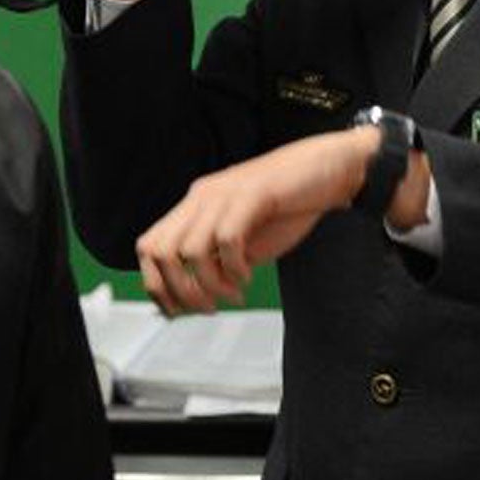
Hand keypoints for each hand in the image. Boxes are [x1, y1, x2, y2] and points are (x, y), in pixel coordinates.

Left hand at [135, 127, 379, 312]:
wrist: (328, 169)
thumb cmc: (290, 204)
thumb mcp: (246, 240)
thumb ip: (220, 262)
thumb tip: (195, 297)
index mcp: (196, 205)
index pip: (150, 246)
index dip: (156, 285)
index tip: (176, 310)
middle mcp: (202, 197)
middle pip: (159, 251)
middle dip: (177, 291)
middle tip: (206, 308)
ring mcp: (225, 194)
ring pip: (190, 251)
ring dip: (209, 285)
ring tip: (232, 295)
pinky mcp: (251, 195)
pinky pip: (227, 240)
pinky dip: (234, 269)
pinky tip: (248, 277)